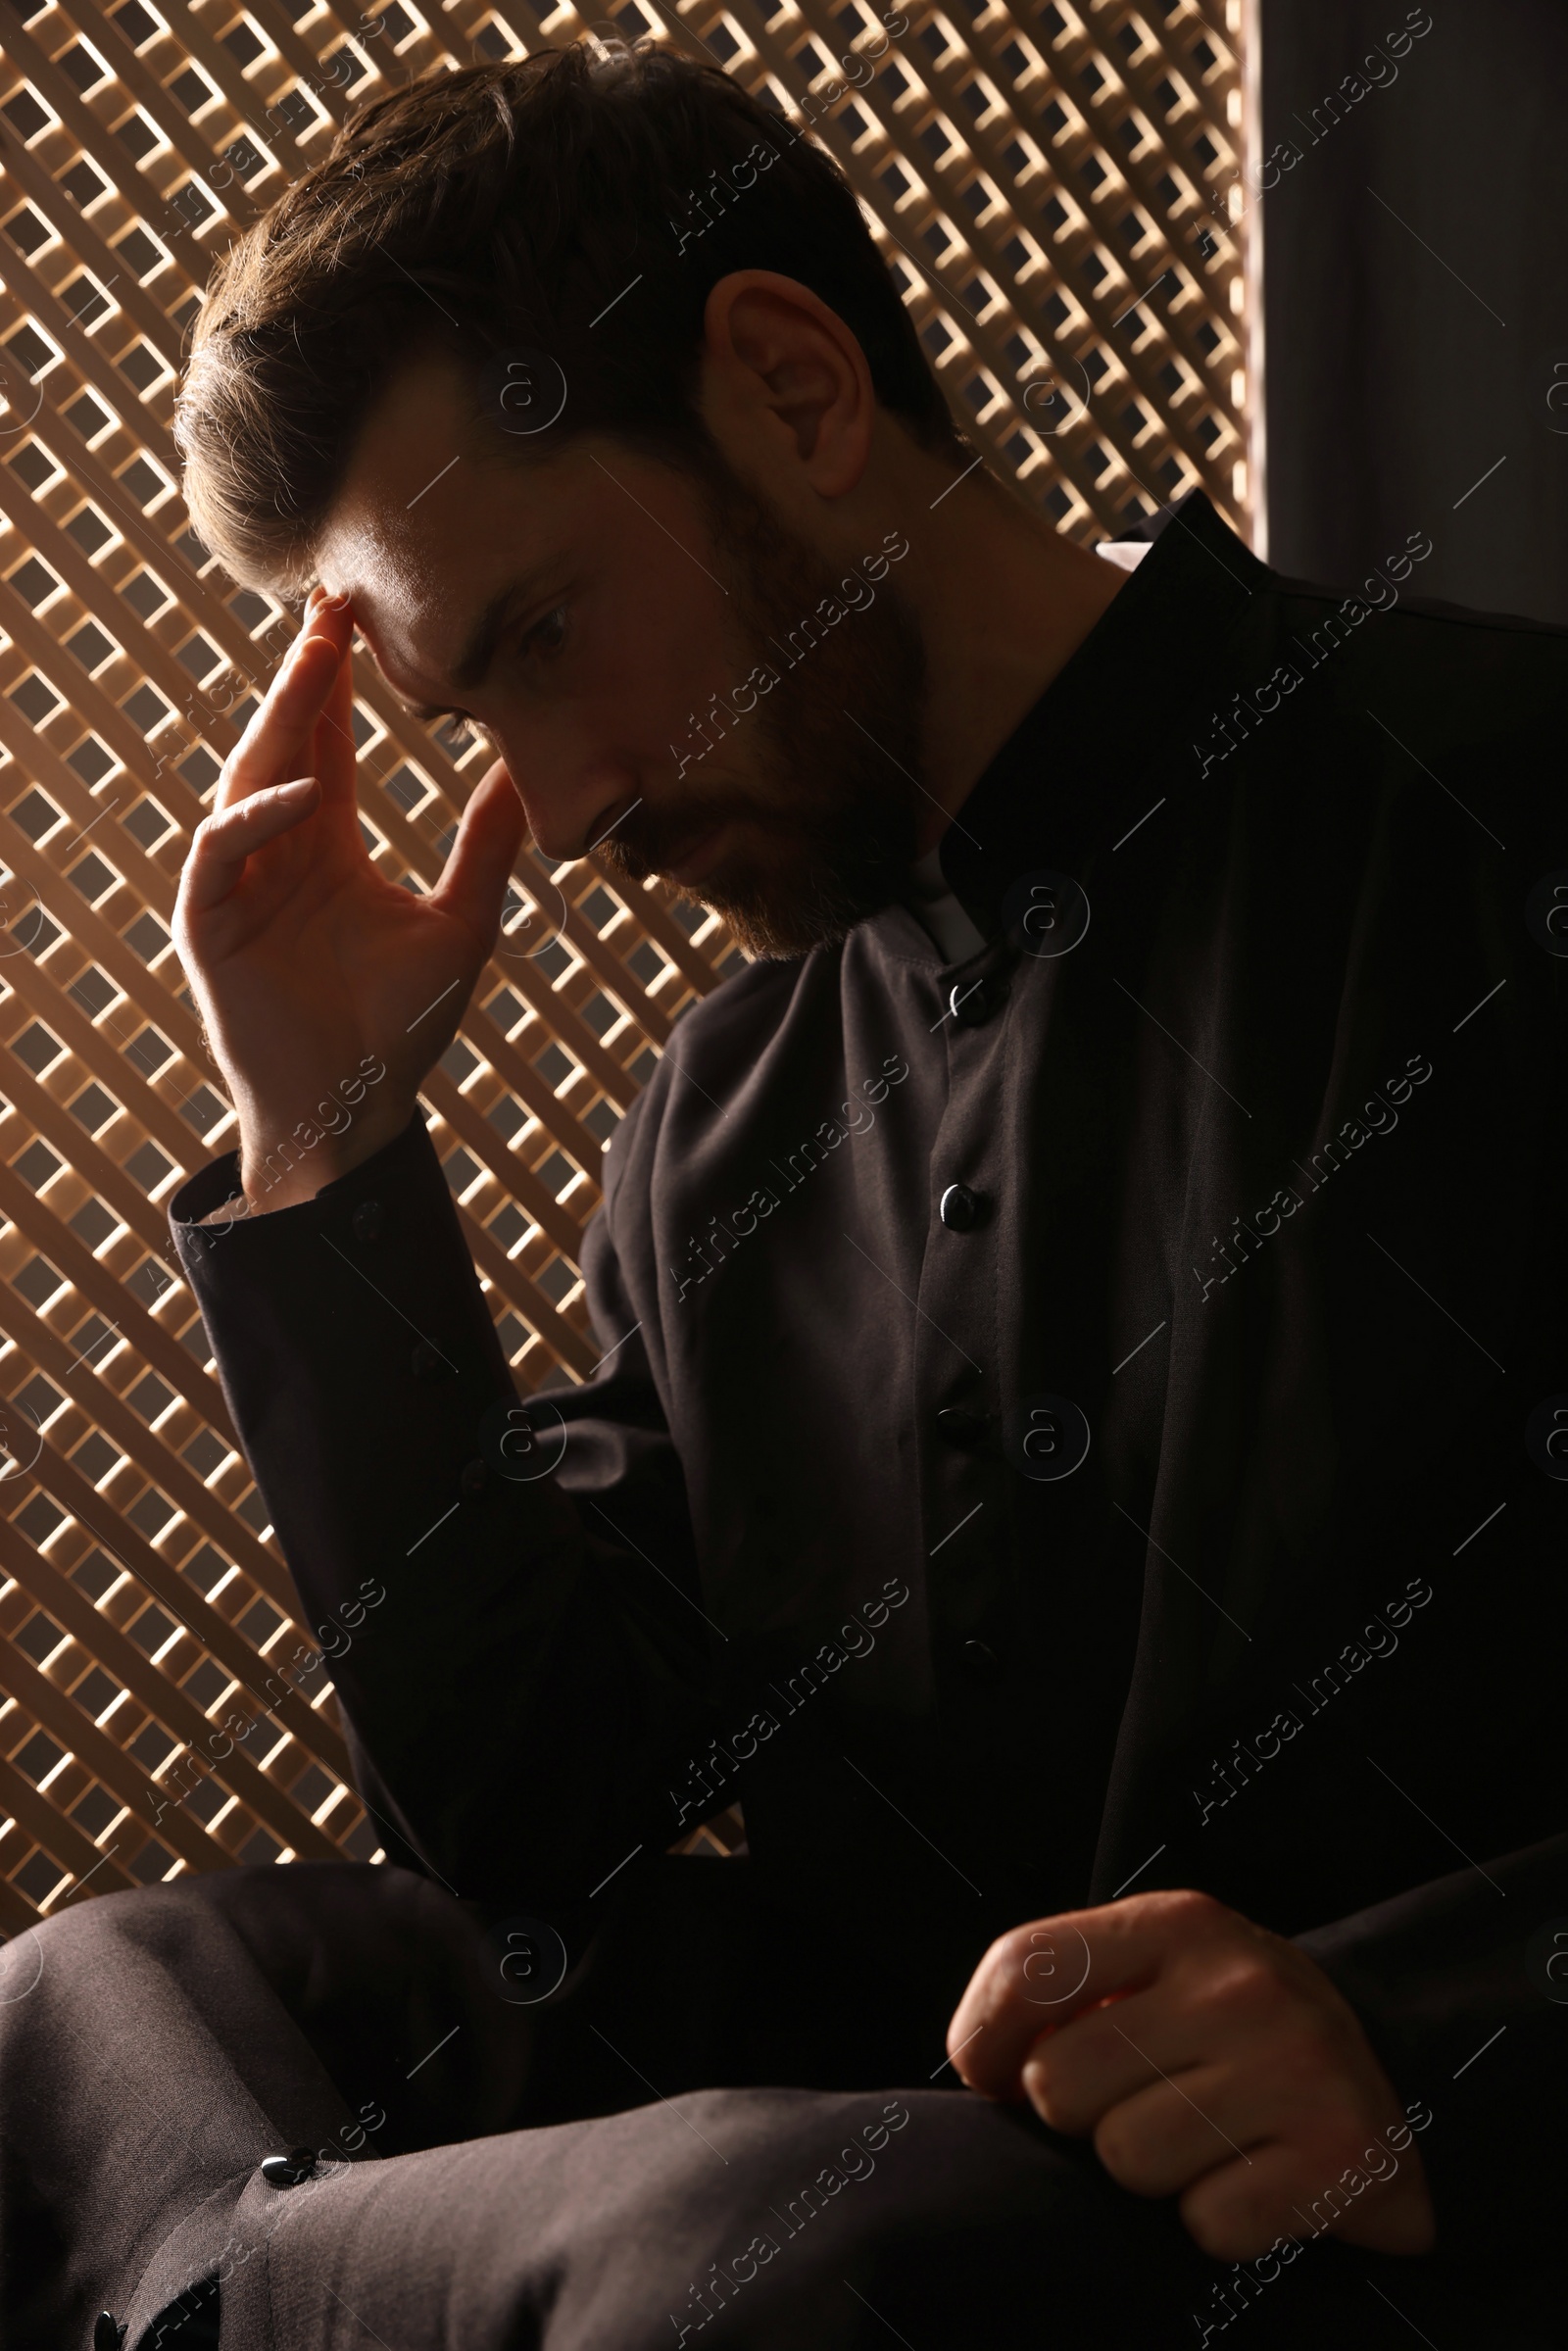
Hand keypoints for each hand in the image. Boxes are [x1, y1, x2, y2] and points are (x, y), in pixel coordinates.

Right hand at [173, 588, 527, 1210]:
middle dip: (305, 673)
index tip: (361, 614)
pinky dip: (257, 819)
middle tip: (333, 603)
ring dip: (280, 721)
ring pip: (246, 779)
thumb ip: (486, 846)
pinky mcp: (210, 925)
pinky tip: (304, 791)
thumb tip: (528, 773)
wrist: (354, 1108)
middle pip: (284, 740)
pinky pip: (221, 855)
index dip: (339, 679)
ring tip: (316, 663)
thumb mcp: (462, 921)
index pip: (328, 741)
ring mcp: (237, 883)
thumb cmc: (400, 1025)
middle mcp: (276, 849)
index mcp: (326, 842)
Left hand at [946, 1888, 1435, 2261]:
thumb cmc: (1234, 2032)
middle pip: (1058, 2084)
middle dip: (1082, 2116)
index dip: (982, 2038)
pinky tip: (1258, 2180)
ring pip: (1127, 2161)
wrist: (1399, 2079)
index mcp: (1180, 1922)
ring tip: (1210, 2140)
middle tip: (1143, 2104)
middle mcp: (1239, 1982)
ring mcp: (1295, 2065)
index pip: (1026, 1967)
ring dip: (1155, 2173)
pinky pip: (1206, 2224)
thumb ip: (1071, 1995)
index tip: (992, 2077)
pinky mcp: (1340, 2156)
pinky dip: (1220, 2221)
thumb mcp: (1160, 1974)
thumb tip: (979, 2064)